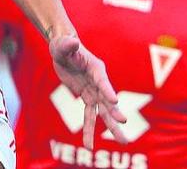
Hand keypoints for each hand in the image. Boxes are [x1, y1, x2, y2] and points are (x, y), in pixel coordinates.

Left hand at [49, 34, 127, 148]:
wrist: (64, 50)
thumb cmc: (64, 45)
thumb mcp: (63, 44)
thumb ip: (68, 44)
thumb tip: (72, 41)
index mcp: (96, 68)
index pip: (102, 81)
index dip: (107, 90)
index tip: (114, 100)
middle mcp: (98, 82)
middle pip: (108, 100)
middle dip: (114, 111)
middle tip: (123, 123)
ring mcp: (94, 91)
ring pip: (103, 112)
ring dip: (111, 127)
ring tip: (123, 143)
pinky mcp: (87, 97)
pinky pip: (89, 116)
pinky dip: (89, 129)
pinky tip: (89, 145)